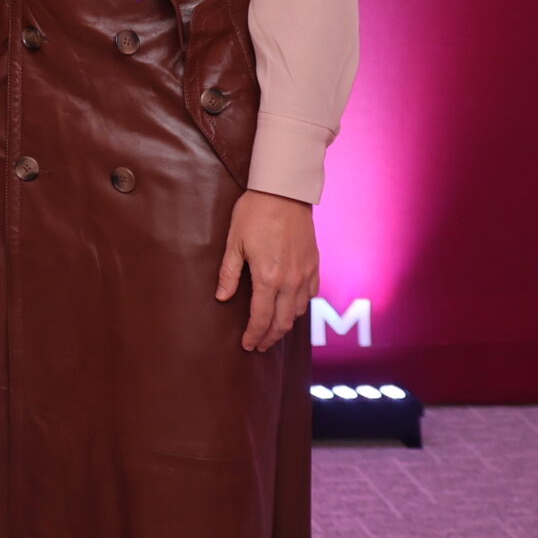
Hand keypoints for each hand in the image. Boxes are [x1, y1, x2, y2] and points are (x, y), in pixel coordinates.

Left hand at [215, 189, 319, 351]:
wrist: (284, 192)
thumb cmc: (255, 213)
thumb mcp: (234, 242)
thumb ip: (229, 273)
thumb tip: (222, 297)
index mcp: (268, 277)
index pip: (261, 318)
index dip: (254, 335)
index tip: (247, 345)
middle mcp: (291, 281)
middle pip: (283, 321)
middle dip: (270, 337)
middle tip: (259, 346)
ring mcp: (306, 273)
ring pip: (299, 311)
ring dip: (286, 324)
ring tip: (273, 330)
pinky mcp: (315, 265)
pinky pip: (311, 295)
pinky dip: (301, 306)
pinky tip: (291, 307)